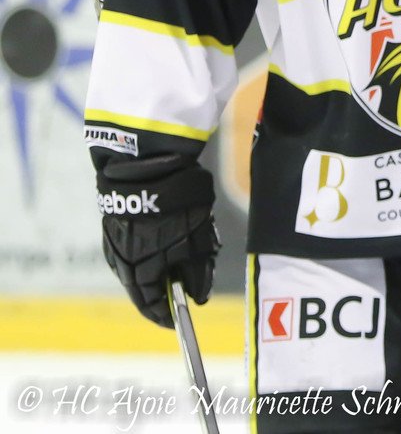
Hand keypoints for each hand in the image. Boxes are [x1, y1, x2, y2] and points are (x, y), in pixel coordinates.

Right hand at [97, 154, 218, 328]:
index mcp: (138, 273)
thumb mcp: (197, 243)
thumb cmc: (176, 209)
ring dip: (162, 268)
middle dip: (168, 289)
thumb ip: (198, 274)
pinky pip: (136, 250)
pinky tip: (172, 239)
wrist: (148, 167)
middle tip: (190, 285)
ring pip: (140, 268)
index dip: (168, 316)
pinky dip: (153, 253)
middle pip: (144, 288)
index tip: (182, 320)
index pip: (151, 306)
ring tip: (187, 256)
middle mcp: (120, 263)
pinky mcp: (116, 226)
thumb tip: (199, 298)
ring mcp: (115, 243)